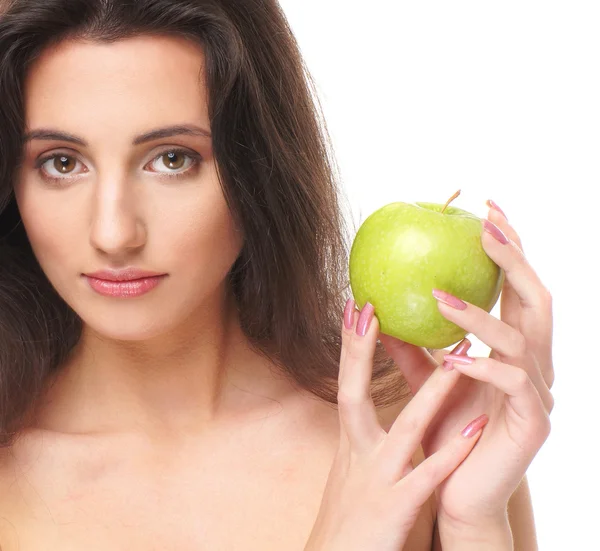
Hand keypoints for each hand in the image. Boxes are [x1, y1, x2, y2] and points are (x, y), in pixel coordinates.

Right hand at [304, 301, 489, 550]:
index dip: (350, 346)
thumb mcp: (350, 469)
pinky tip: (476, 424)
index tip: (356, 307)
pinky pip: (428, 475)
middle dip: (359, 350)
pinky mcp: (395, 508)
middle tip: (370, 308)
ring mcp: (376, 478)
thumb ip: (363, 436)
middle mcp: (358, 452)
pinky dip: (451, 449)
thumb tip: (370, 405)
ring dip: (430, 391)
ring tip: (457, 358)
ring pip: (404, 427)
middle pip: (353, 392)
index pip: (347, 383)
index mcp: (351, 442)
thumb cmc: (347, 516)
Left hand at [378, 201, 553, 528]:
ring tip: (442, 300)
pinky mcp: (533, 425)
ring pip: (525, 340)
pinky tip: (454, 360)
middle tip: (485, 227)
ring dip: (482, 316)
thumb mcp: (426, 382)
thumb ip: (411, 348)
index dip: (508, 247)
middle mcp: (535, 365)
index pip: (516, 289)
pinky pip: (514, 385)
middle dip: (514, 260)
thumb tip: (375, 309)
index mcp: (514, 350)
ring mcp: (539, 395)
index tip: (485, 210)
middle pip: (538, 299)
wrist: (458, 494)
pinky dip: (483, 368)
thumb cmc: (446, 434)